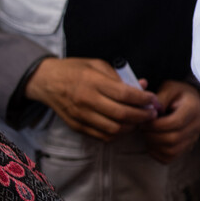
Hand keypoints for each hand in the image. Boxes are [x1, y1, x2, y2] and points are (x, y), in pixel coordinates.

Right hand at [24, 57, 159, 140]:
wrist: (46, 81)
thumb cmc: (74, 70)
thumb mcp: (97, 65)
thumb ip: (120, 76)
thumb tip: (143, 85)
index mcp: (93, 81)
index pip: (125, 94)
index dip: (143, 99)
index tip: (153, 99)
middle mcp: (87, 100)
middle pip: (122, 115)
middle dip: (142, 116)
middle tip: (152, 113)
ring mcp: (81, 115)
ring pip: (114, 129)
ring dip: (132, 127)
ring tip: (140, 120)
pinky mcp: (78, 126)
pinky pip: (103, 136)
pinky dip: (118, 134)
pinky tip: (124, 126)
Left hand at [141, 80, 199, 162]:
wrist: (190, 100)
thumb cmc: (177, 93)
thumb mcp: (168, 88)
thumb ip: (159, 98)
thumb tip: (149, 111)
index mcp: (193, 108)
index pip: (175, 122)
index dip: (156, 125)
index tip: (143, 121)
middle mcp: (197, 125)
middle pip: (173, 139)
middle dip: (152, 136)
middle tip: (142, 128)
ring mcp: (193, 139)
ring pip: (172, 151)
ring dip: (154, 145)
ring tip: (146, 135)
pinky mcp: (187, 148)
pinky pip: (170, 158)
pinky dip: (157, 154)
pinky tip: (151, 143)